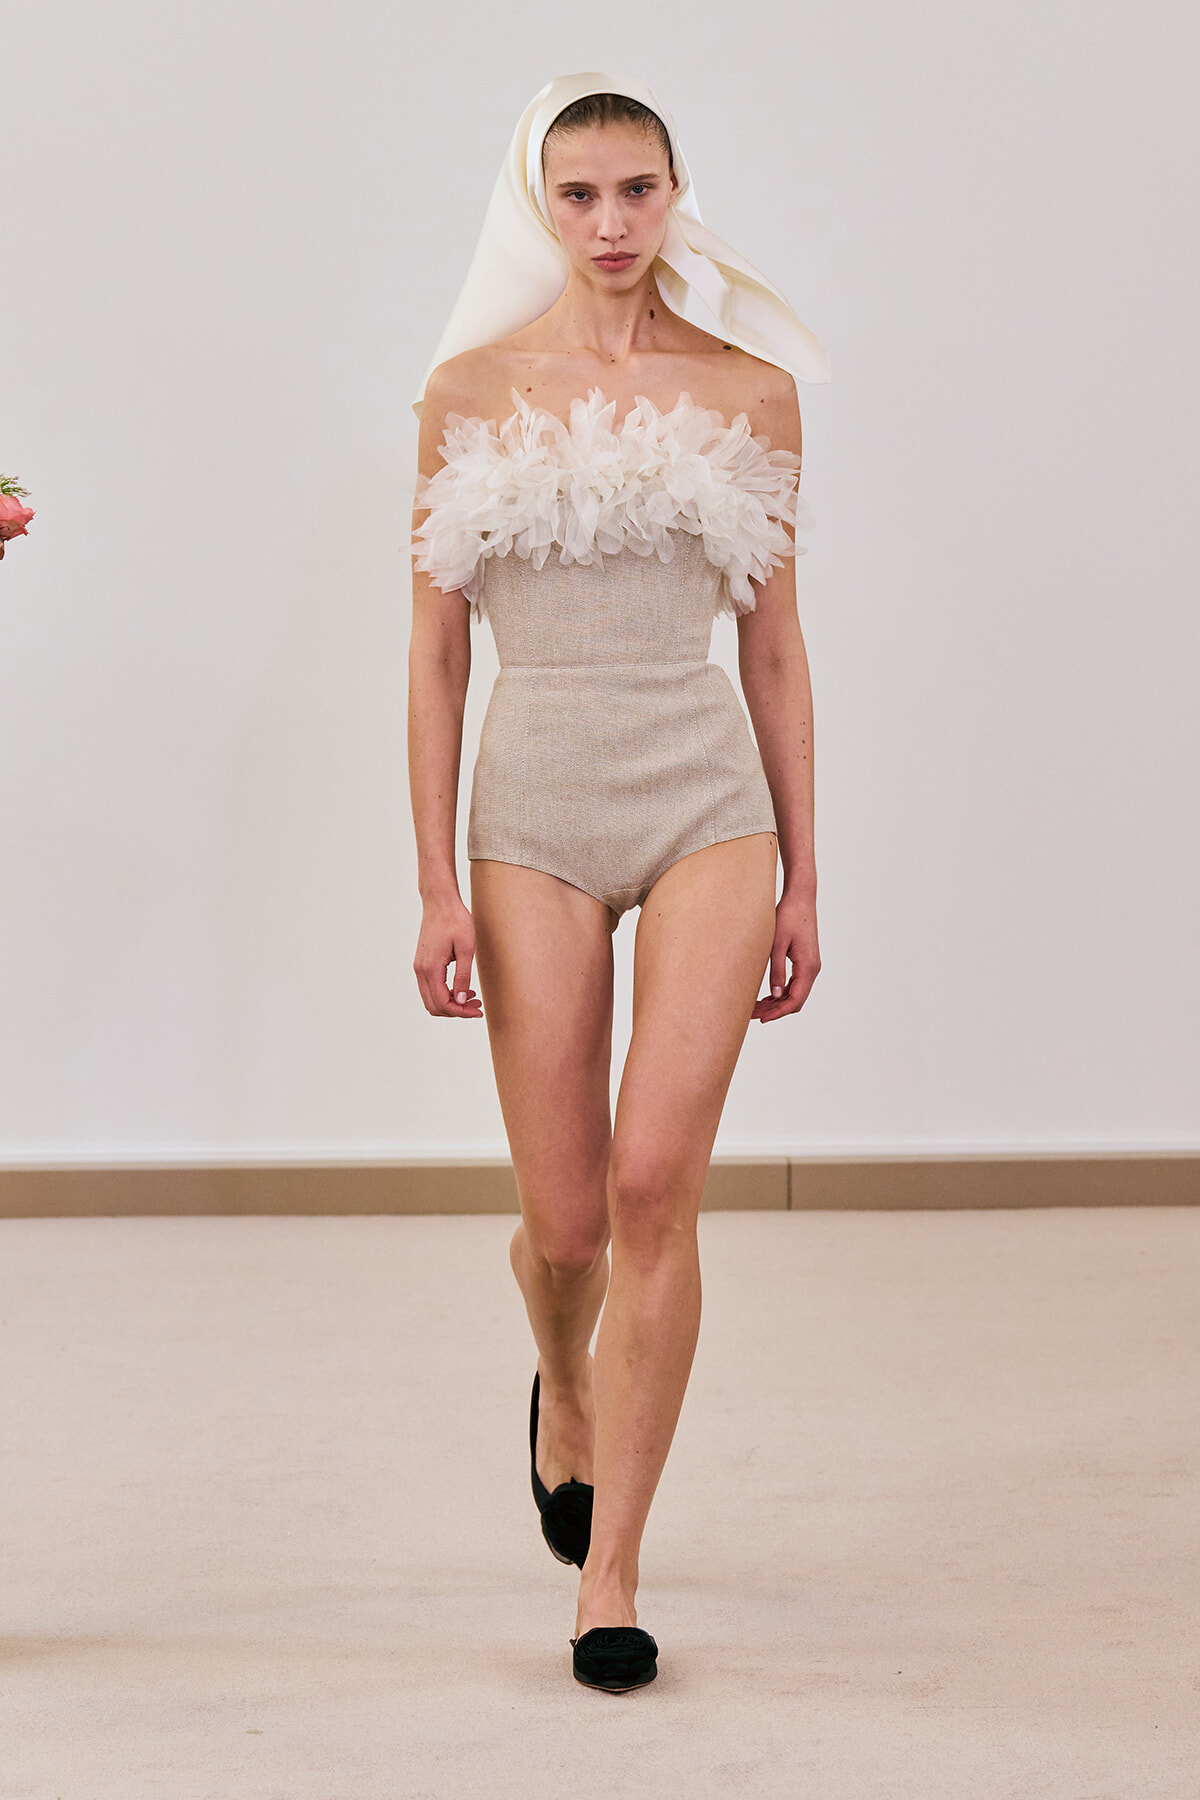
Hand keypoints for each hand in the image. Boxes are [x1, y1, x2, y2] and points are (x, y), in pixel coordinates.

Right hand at [413, 894, 483, 1018]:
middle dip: (456, 1011)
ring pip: (430, 999)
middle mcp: (420, 970)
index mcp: (431, 968)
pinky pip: (430, 988)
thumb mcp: (466, 948)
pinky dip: (445, 994)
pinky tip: (462, 988)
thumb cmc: (456, 920)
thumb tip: (461, 1001)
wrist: (440, 901)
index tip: (479, 1010)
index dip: (461, 1012)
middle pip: (434, 1006)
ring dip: (450, 1003)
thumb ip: (463, 976)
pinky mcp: (422, 963)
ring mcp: (419, 967)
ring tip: (473, 998)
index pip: (443, 1003)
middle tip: (477, 1006)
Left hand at [753, 889, 819, 1022]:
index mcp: (807, 967)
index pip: (795, 1000)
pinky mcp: (806, 961)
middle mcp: (812, 969)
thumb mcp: (776, 944)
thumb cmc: (788, 917)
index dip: (778, 1012)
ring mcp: (810, 966)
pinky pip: (795, 984)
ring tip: (756, 1007)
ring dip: (778, 1002)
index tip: (762, 1018)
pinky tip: (767, 995)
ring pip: (796, 993)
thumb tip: (775, 995)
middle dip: (776, 1010)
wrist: (801, 898)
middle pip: (796, 1000)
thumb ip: (776, 971)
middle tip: (753, 1014)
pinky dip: (782, 992)